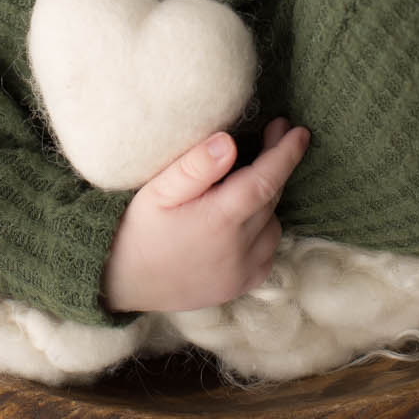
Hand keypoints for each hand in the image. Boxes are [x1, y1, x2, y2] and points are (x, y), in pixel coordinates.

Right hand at [102, 118, 311, 312]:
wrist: (118, 282)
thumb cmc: (135, 230)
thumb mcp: (156, 191)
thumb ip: (194, 166)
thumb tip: (229, 142)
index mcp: (219, 220)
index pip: (267, 179)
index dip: (286, 153)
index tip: (299, 131)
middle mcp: (238, 249)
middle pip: (271, 198)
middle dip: (275, 165)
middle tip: (271, 135)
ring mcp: (241, 272)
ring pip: (273, 224)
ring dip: (267, 199)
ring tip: (246, 179)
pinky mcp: (239, 287)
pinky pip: (268, 252)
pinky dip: (263, 231)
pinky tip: (244, 219)